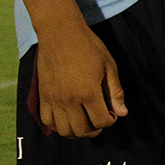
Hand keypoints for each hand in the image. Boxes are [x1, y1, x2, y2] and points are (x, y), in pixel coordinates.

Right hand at [35, 23, 126, 138]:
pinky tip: (67, 117)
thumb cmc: (89, 47)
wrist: (60, 33)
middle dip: (94, 129)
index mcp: (88, 92)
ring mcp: (53, 99)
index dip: (110, 121)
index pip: (101, 121)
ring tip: (84, 121)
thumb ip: (115, 92)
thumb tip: (122, 113)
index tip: (112, 113)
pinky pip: (46, 121)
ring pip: (63, 130)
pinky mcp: (42, 96)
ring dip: (76, 131)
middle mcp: (68, 100)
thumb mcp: (109, 66)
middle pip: (81, 130)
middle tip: (100, 119)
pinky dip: (57, 125)